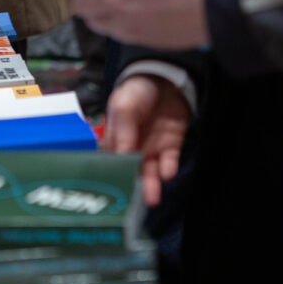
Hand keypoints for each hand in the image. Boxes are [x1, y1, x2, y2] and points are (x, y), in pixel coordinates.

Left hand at [73, 0, 215, 48]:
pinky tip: (149, 8)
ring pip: (110, 30)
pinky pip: (130, 36)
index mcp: (116, 2)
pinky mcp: (155, 43)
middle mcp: (123, 24)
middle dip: (95, 4)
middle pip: (91, 20)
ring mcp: (139, 37)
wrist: (221, 8)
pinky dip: (130, 24)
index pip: (80, 4)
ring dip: (112, 15)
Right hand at [105, 75, 190, 206]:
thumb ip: (123, 132)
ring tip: (152, 198)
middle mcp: (132, 148)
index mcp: (114, 139)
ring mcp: (152, 148)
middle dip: (132, 188)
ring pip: (150, 173)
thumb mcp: (123, 107)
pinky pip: (169, 161)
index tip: (112, 194)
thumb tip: (122, 159)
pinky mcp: (171, 146)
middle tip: (134, 206)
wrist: (165, 77)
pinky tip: (166, 171)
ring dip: (150, 185)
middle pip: (131, 173)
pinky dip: (168, 168)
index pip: (111, 163)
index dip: (112, 178)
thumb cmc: (136, 91)